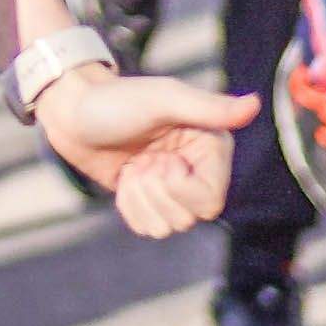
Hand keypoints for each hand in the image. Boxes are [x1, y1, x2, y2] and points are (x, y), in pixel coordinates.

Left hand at [29, 65, 253, 237]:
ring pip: (169, 226)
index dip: (181, 189)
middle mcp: (196, 168)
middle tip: (142, 162)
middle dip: (156, 193)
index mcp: (210, 147)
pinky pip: (147, 226)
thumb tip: (254, 105)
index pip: (212, 199)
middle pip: (191, 217)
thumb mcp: (162, 99)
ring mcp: (171, 185)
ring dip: (141, 199)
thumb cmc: (116, 99)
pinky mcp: (147, 197)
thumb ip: (208, 107)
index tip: (159, 160)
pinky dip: (130, 208)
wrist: (71, 111)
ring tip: (132, 169)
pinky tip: (123, 180)